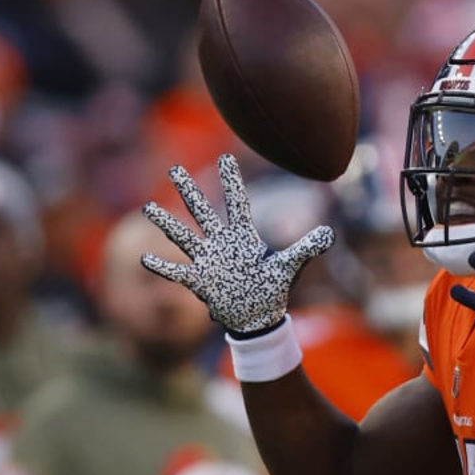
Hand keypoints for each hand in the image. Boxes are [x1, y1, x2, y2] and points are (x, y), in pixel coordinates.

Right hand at [140, 154, 333, 334]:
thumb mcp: (290, 268)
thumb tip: (330, 233)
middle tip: (173, 169)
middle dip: (189, 193)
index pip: (238, 205)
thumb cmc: (272, 290)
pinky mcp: (200, 281)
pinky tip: (144, 258)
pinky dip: (162, 267)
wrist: (258, 317)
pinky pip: (176, 273)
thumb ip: (307, 248)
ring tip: (148, 208)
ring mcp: (208, 261)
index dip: (233, 183)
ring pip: (184, 237)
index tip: (227, 157)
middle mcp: (221, 244)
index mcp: (243, 238)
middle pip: (202, 213)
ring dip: (166, 224)